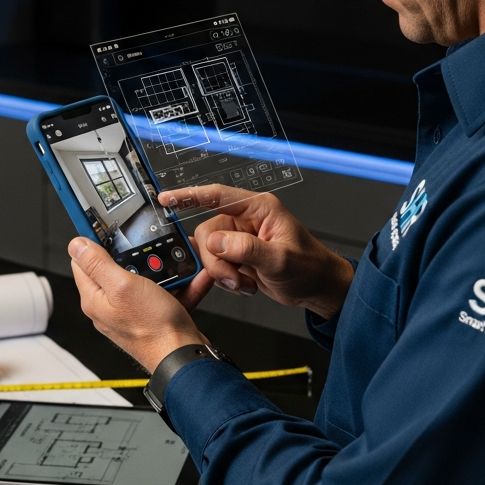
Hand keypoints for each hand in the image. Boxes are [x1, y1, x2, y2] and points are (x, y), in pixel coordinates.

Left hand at [68, 237, 213, 372]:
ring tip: (176, 262)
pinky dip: (179, 283)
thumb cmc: (153, 328)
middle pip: (116, 267)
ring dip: (162, 268)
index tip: (106, 226)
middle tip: (149, 248)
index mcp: (95, 298)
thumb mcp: (122, 286)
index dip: (94, 241)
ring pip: (145, 278)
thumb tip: (75, 244)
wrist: (184, 355)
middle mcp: (110, 306)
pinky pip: (166, 292)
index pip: (82, 261)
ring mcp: (133, 311)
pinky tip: (192, 277)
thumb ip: (98, 264)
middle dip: (136, 255)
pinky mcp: (154, 315)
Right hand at [159, 185, 353, 319]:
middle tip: (234, 278)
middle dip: (216, 260)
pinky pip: (216, 265)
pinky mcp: (237, 257)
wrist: (317, 289)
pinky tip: (245, 284)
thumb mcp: (280, 259)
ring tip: (245, 283)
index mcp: (258, 209)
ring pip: (209, 252)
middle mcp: (246, 221)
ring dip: (223, 273)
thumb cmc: (309, 267)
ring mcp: (240, 240)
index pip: (218, 195)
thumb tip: (217, 242)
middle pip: (208, 232)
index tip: (167, 198)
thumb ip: (246, 249)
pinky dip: (226, 279)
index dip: (190, 195)